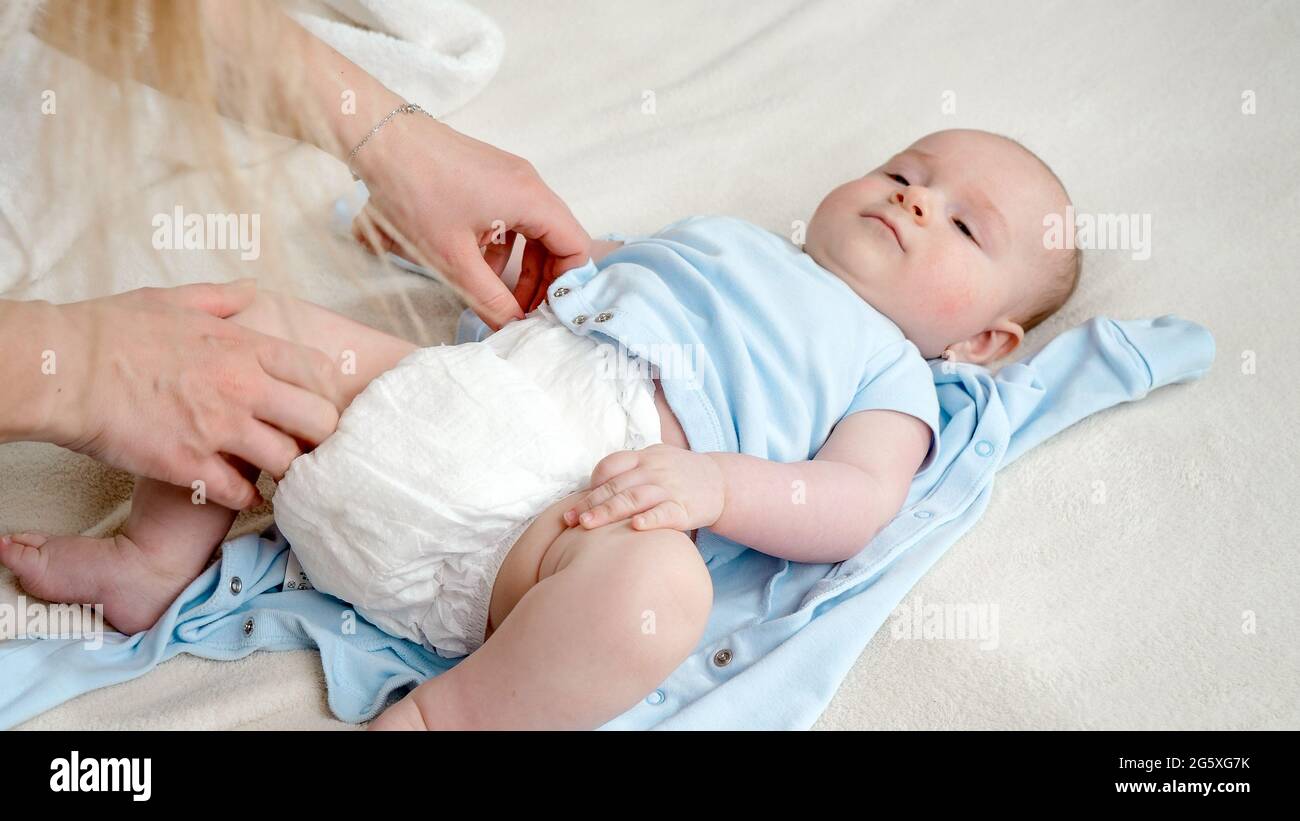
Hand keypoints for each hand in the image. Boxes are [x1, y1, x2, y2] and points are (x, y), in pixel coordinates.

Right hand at [37, 281, 342, 508]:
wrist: (64, 369)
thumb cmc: (112, 330)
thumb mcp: (175, 299)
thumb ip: (223, 298)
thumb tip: (254, 290)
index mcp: (244, 346)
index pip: (319, 372)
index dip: (325, 393)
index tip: (313, 405)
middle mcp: (243, 387)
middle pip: (319, 421)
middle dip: (318, 436)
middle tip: (302, 444)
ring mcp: (219, 428)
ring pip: (287, 461)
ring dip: (284, 470)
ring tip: (274, 472)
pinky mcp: (190, 464)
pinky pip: (240, 492)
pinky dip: (244, 496)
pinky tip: (237, 491)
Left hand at [350, 114, 589, 329]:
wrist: (380, 140)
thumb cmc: (415, 193)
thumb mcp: (452, 259)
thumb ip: (489, 299)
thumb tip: (511, 327)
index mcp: (531, 199)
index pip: (576, 247)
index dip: (564, 286)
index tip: (542, 312)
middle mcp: (528, 184)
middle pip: (556, 240)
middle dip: (542, 281)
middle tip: (520, 313)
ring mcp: (509, 177)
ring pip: (533, 231)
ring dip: (521, 267)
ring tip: (497, 297)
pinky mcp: (489, 176)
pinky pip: (511, 217)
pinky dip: (503, 246)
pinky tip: (476, 267)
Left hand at [563, 444, 725, 531]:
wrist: (721, 482)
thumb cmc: (679, 474)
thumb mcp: (655, 459)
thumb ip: (628, 469)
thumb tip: (592, 486)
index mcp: (644, 457)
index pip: (611, 465)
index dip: (592, 484)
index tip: (577, 504)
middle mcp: (654, 470)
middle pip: (617, 485)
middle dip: (590, 503)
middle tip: (571, 520)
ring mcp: (670, 488)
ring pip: (634, 498)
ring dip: (609, 512)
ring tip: (588, 525)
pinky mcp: (685, 508)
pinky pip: (666, 513)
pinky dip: (651, 519)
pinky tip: (636, 527)